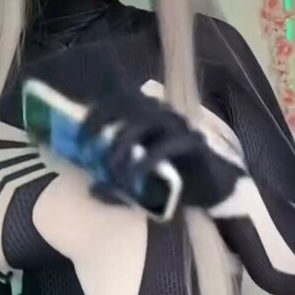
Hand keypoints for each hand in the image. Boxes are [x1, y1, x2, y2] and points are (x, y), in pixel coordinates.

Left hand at [78, 89, 245, 212]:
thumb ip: (118, 185)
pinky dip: (146, 161)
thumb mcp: (139, 186)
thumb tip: (92, 190)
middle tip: (91, 155)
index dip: (96, 116)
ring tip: (114, 170)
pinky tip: (135, 178)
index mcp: (148, 119)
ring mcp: (179, 127)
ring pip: (144, 122)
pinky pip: (165, 146)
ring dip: (124, 145)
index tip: (79, 139)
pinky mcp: (193, 143)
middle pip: (128, 109)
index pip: (117, 103)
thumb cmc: (177, 184)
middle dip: (105, 130)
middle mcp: (162, 116)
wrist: (215, 192)